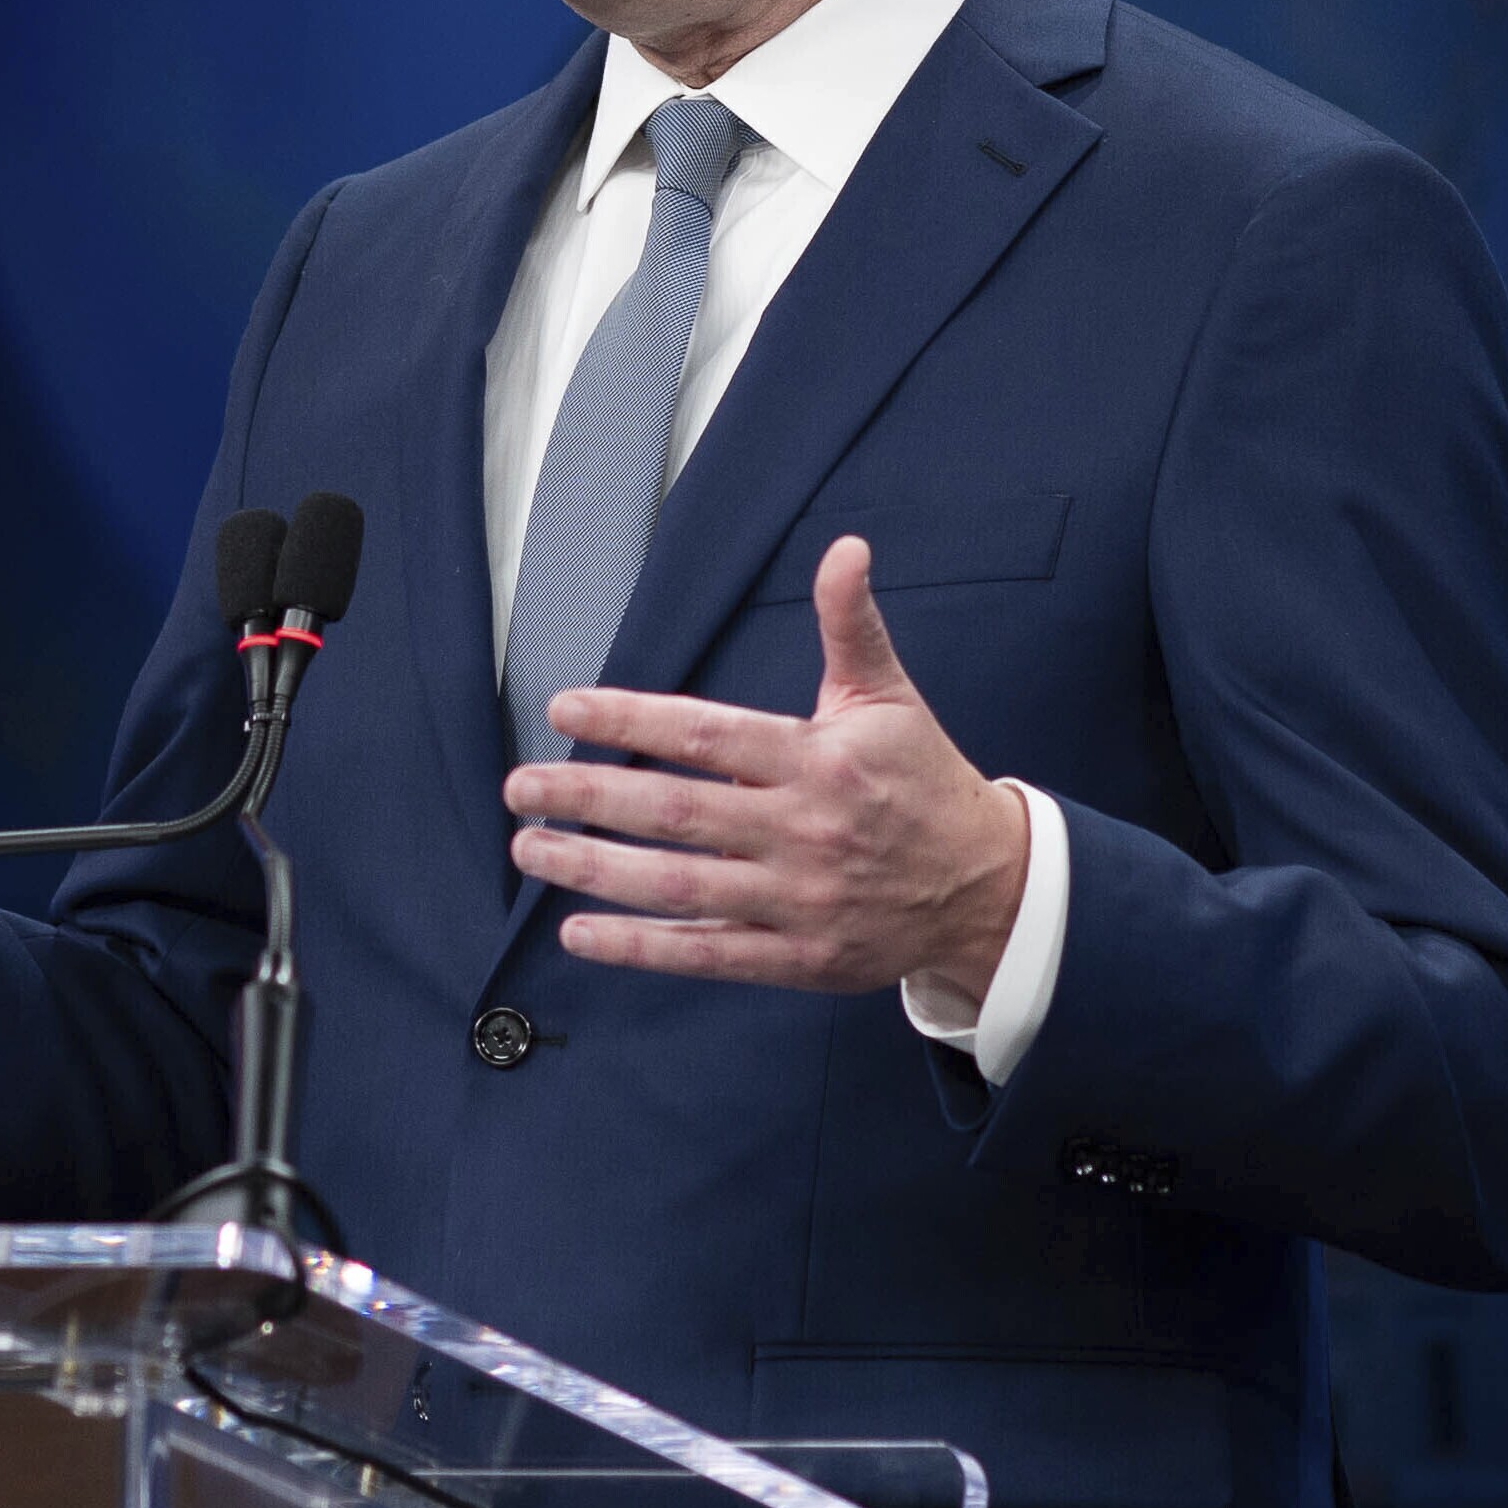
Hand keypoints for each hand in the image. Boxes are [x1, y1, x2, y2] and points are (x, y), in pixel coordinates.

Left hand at [502, 536, 1026, 1012]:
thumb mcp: (889, 697)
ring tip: (530, 850)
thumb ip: (851, 625)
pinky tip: (577, 934)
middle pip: (677, 813)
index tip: (563, 709)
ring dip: (594, 870)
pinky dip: (639, 948)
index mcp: (818, 759)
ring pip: (679, 887)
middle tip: (518, 788)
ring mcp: (799, 899)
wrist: (989, 887)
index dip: (628, 721)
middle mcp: (803, 830)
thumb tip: (845, 549)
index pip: (705, 734)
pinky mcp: (799, 958)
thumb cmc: (923, 782)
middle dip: (587, 798)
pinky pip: (707, 956)